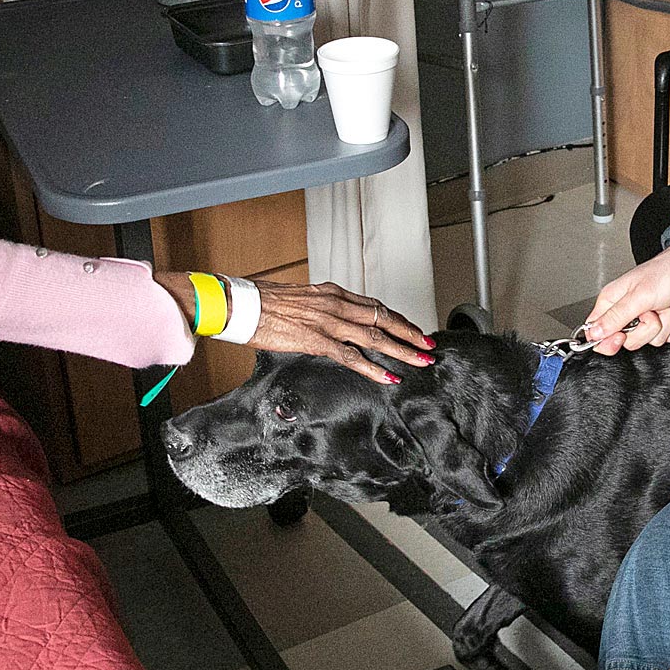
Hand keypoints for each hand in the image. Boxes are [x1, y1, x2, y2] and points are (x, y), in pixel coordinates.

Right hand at [247, 281, 434, 383]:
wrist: (241, 303)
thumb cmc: (263, 302)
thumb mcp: (300, 299)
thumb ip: (320, 309)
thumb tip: (331, 321)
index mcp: (332, 293)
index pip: (375, 306)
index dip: (398, 319)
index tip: (413, 329)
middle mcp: (335, 304)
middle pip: (383, 319)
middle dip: (410, 333)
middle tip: (428, 346)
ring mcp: (327, 322)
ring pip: (375, 337)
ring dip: (401, 350)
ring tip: (419, 361)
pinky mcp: (315, 340)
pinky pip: (351, 356)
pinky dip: (373, 368)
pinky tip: (388, 376)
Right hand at [581, 245, 669, 355]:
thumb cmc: (664, 272)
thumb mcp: (638, 296)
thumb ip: (616, 317)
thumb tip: (593, 333)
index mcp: (611, 302)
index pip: (597, 333)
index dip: (608, 341)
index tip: (622, 336)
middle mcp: (626, 313)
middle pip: (628, 342)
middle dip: (645, 330)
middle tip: (649, 311)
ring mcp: (645, 320)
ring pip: (650, 341)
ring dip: (663, 325)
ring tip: (663, 306)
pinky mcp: (661, 324)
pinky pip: (666, 339)